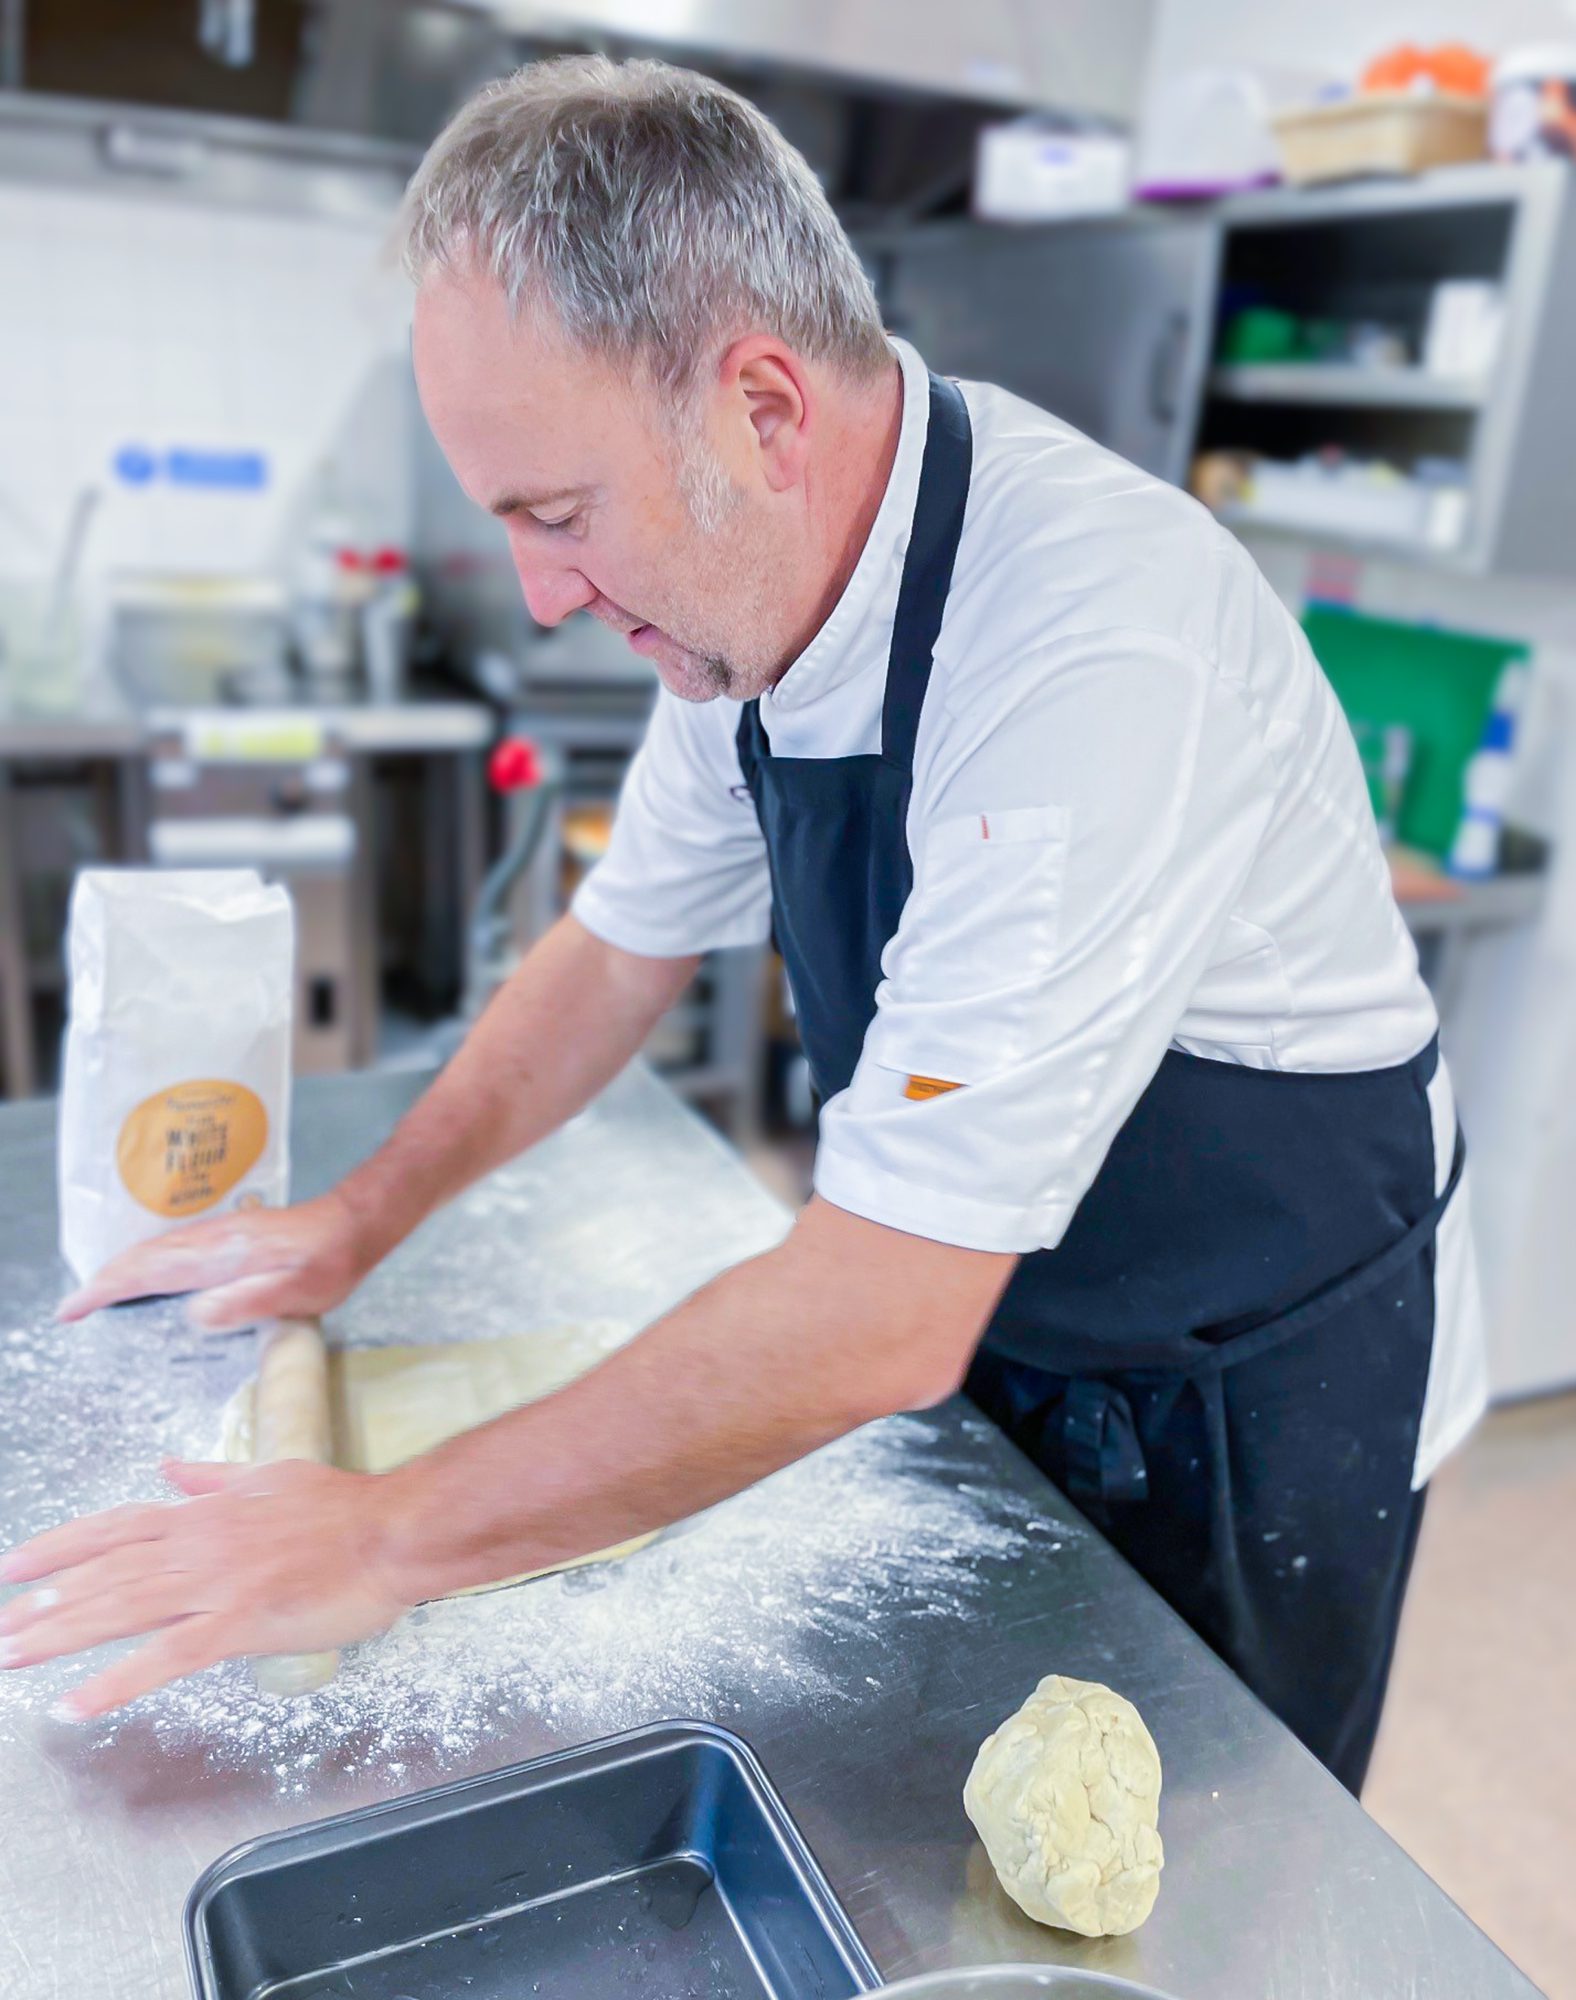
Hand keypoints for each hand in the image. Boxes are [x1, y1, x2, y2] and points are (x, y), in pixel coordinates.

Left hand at [0, 1458, 413, 1716]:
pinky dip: (116, 1682)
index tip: (14, 1566)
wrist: (396, 1531)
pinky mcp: (242, 1622)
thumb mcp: (273, 1476)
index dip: (60, 1546)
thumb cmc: (346, 1508)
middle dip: (44, 1599)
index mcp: (206, 1513)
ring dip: (61, 1634)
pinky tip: (76, 1704)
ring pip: (123, 1609)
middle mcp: (200, 1544)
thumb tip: (171, 1469)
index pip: (116, 1526)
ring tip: (12, 1654)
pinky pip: (167, 1658)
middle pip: (106, 1571)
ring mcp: (219, 1583)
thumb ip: (215, 1478)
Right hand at [56, 1188, 380, 1332]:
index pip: (149, 1271)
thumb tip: (196, 1314)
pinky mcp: (231, 1234)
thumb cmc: (331, 1262)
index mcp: (221, 1255)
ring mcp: (221, 1233)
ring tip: (98, 1292)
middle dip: (103, 1280)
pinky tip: (149, 1272)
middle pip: (143, 1257)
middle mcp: (213, 1239)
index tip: (75, 1308)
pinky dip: (148, 1260)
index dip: (107, 1289)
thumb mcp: (297, 1291)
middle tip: (72, 1307)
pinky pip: (175, 1246)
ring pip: (156, 1249)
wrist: (354, 1223)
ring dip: (122, 1269)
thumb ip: (248, 1302)